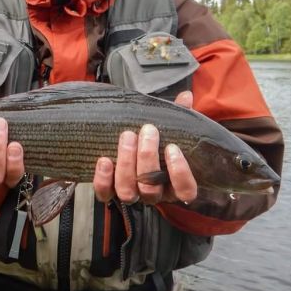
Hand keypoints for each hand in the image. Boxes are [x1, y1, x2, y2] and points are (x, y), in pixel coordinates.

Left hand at [93, 90, 197, 204]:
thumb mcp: (168, 126)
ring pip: (128, 191)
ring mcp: (131, 194)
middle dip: (148, 157)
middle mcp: (154, 193)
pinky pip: (105, 194)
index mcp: (173, 183)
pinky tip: (104, 160)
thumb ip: (179, 114)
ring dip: (126, 163)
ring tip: (127, 136)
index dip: (180, 173)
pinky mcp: (110, 192)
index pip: (185, 192)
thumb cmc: (154, 137)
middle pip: (152, 189)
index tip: (172, 147)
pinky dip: (104, 179)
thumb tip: (186, 96)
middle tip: (147, 130)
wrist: (128, 139)